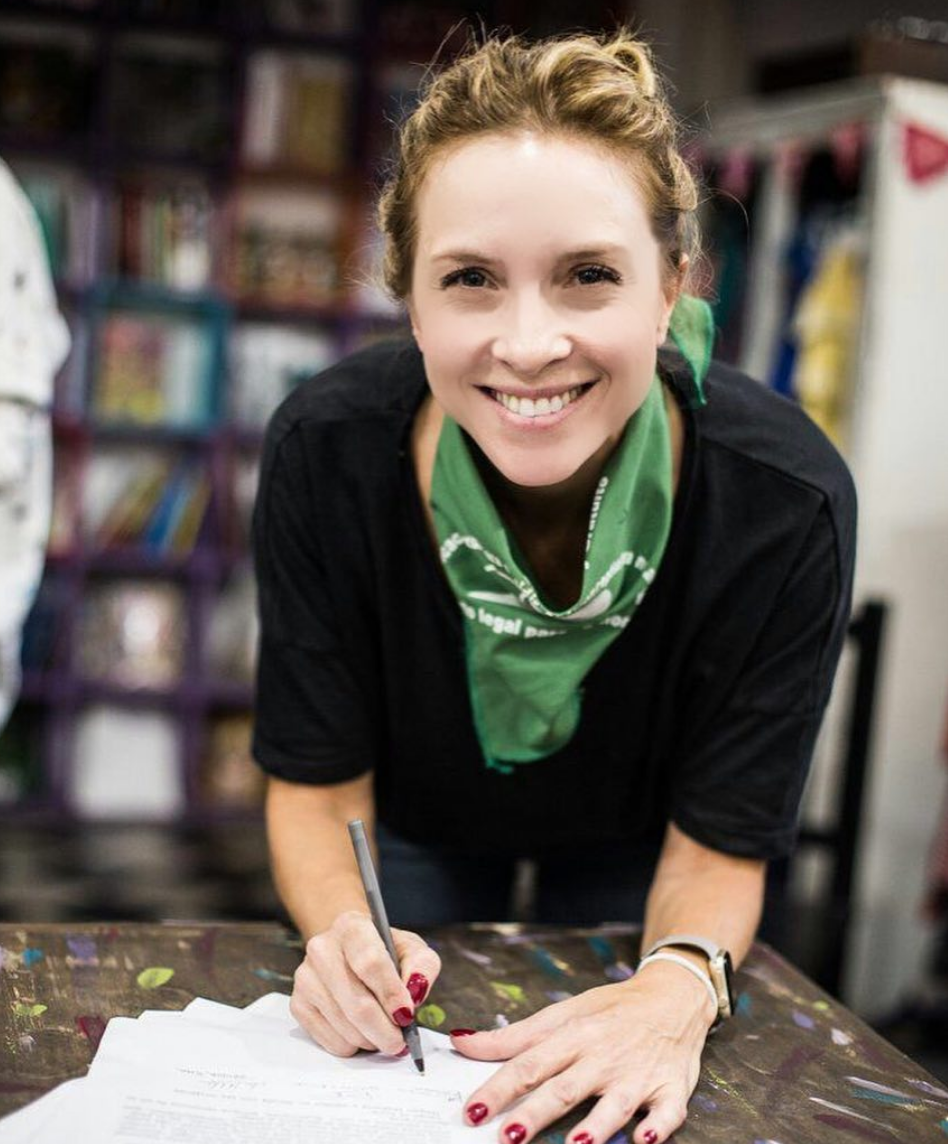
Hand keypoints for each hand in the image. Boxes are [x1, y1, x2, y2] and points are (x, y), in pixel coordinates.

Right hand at [290, 909, 441, 1056]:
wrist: (349, 952)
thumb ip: (422, 965)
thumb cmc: (384, 952)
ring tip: (382, 1032)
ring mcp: (305, 977)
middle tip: (400, 1041)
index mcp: (351, 926)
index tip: (406, 1015)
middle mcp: (322, 948)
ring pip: (345, 1026)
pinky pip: (330, 1041)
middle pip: (356, 1003)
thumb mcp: (411, 949)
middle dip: (385, 1030)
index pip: (370, 962)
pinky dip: (353, 1046)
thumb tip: (416, 990)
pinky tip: (361, 1031)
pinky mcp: (298, 1004)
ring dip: (371, 1040)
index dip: (390, 994)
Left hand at [450, 962, 715, 1143]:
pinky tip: (643, 1139)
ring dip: (595, 1126)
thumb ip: (513, 1036)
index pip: (529, 1064)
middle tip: (507, 1137)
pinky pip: (667, 1112)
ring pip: (614, 1104)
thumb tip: (462, 1043)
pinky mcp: (670, 1089)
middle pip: (564, 1088)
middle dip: (536, 1113)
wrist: (672, 997)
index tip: (472, 1110)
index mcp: (573, 1036)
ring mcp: (637, 1075)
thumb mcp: (563, 1014)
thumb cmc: (610, 1010)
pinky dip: (658, 1126)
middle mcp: (602, 1057)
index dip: (499, 1088)